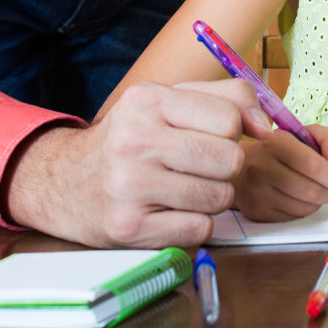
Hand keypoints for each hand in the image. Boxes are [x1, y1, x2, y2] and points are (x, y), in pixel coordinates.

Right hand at [3, 78, 275, 247]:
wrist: (61, 183)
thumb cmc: (129, 139)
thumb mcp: (166, 101)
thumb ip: (225, 98)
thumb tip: (266, 127)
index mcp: (148, 99)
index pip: (229, 116)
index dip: (232, 131)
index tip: (214, 136)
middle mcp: (135, 139)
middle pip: (230, 158)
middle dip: (226, 167)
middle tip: (200, 166)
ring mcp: (130, 186)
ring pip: (220, 197)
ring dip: (212, 197)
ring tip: (183, 188)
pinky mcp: (129, 229)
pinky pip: (200, 229)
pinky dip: (194, 224)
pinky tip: (169, 212)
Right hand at [232, 124, 327, 222]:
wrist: (243, 167)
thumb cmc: (280, 150)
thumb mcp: (306, 134)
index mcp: (275, 143)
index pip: (312, 165)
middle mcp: (261, 167)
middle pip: (312, 190)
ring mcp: (258, 192)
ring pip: (306, 207)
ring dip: (319, 201)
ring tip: (314, 188)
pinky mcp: (258, 212)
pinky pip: (295, 217)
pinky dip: (305, 209)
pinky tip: (299, 197)